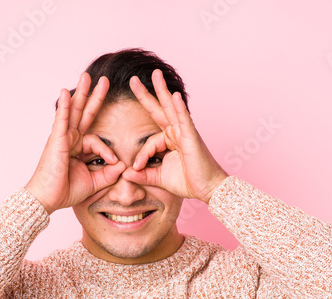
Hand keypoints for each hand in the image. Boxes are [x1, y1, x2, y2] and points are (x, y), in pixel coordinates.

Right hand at [25, 72, 126, 214]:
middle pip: (85, 114)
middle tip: (105, 80)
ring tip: (87, 76)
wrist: (48, 199)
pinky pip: (61, 119)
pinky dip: (64, 106)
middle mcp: (70, 139)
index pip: (98, 141)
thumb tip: (123, 165)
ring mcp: (63, 137)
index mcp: (78, 149)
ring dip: (81, 93)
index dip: (108, 152)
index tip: (114, 163)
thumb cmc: (65, 191)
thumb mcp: (94, 182)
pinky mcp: (56, 140)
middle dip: (94, 97)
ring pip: (74, 111)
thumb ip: (109, 174)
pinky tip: (66, 92)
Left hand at [121, 69, 228, 204]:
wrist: (207, 189)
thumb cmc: (187, 182)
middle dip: (146, 94)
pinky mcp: (192, 138)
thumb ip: (142, 175)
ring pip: (171, 108)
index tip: (137, 168)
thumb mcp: (158, 178)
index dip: (141, 155)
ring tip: (156, 75)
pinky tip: (174, 97)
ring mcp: (185, 133)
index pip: (149, 142)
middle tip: (133, 79)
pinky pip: (184, 120)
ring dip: (163, 90)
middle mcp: (176, 133)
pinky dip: (179, 108)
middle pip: (159, 109)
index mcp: (169, 141)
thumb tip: (124, 173)